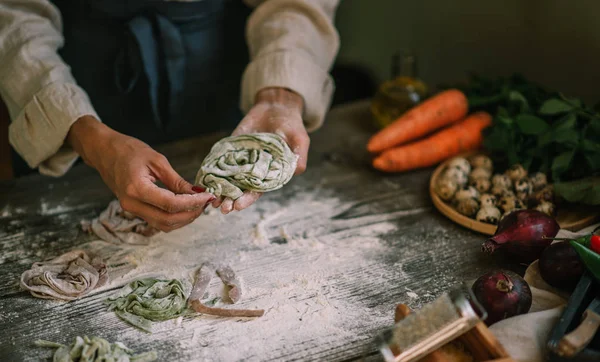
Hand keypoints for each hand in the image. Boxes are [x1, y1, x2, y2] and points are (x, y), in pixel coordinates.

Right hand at [67, 116, 214, 231]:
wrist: (104, 152)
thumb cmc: (128, 150)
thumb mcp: (157, 160)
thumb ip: (177, 180)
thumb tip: (197, 192)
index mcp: (136, 189)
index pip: (170, 204)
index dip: (192, 203)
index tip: (207, 196)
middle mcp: (132, 204)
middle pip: (168, 220)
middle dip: (191, 214)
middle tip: (206, 202)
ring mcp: (131, 209)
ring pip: (163, 224)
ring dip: (184, 218)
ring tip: (199, 204)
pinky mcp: (134, 210)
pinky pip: (157, 220)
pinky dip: (174, 217)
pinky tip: (185, 206)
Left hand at [213, 87, 308, 213]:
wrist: (277, 106)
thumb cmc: (292, 125)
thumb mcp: (300, 140)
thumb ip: (298, 157)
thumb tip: (297, 171)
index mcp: (270, 174)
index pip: (257, 191)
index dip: (247, 199)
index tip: (238, 206)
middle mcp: (253, 170)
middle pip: (239, 189)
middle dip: (230, 199)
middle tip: (221, 208)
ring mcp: (241, 159)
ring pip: (227, 178)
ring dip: (218, 189)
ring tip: (211, 198)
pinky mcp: (231, 148)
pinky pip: (219, 160)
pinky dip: (211, 170)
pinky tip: (203, 179)